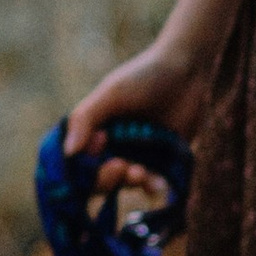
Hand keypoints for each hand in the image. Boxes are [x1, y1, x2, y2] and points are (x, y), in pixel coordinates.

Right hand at [63, 0, 244, 187]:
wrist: (187, 69)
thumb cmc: (144, 76)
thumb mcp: (111, 93)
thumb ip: (85, 119)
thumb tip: (67, 153)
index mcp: (94, 130)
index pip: (79, 161)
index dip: (85, 164)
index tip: (101, 144)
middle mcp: (113, 146)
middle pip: (101, 178)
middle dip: (108, 178)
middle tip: (123, 167)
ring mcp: (139, 155)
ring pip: (128, 183)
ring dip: (131, 182)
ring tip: (141, 173)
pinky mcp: (164, 161)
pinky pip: (154, 182)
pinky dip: (153, 186)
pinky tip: (158, 184)